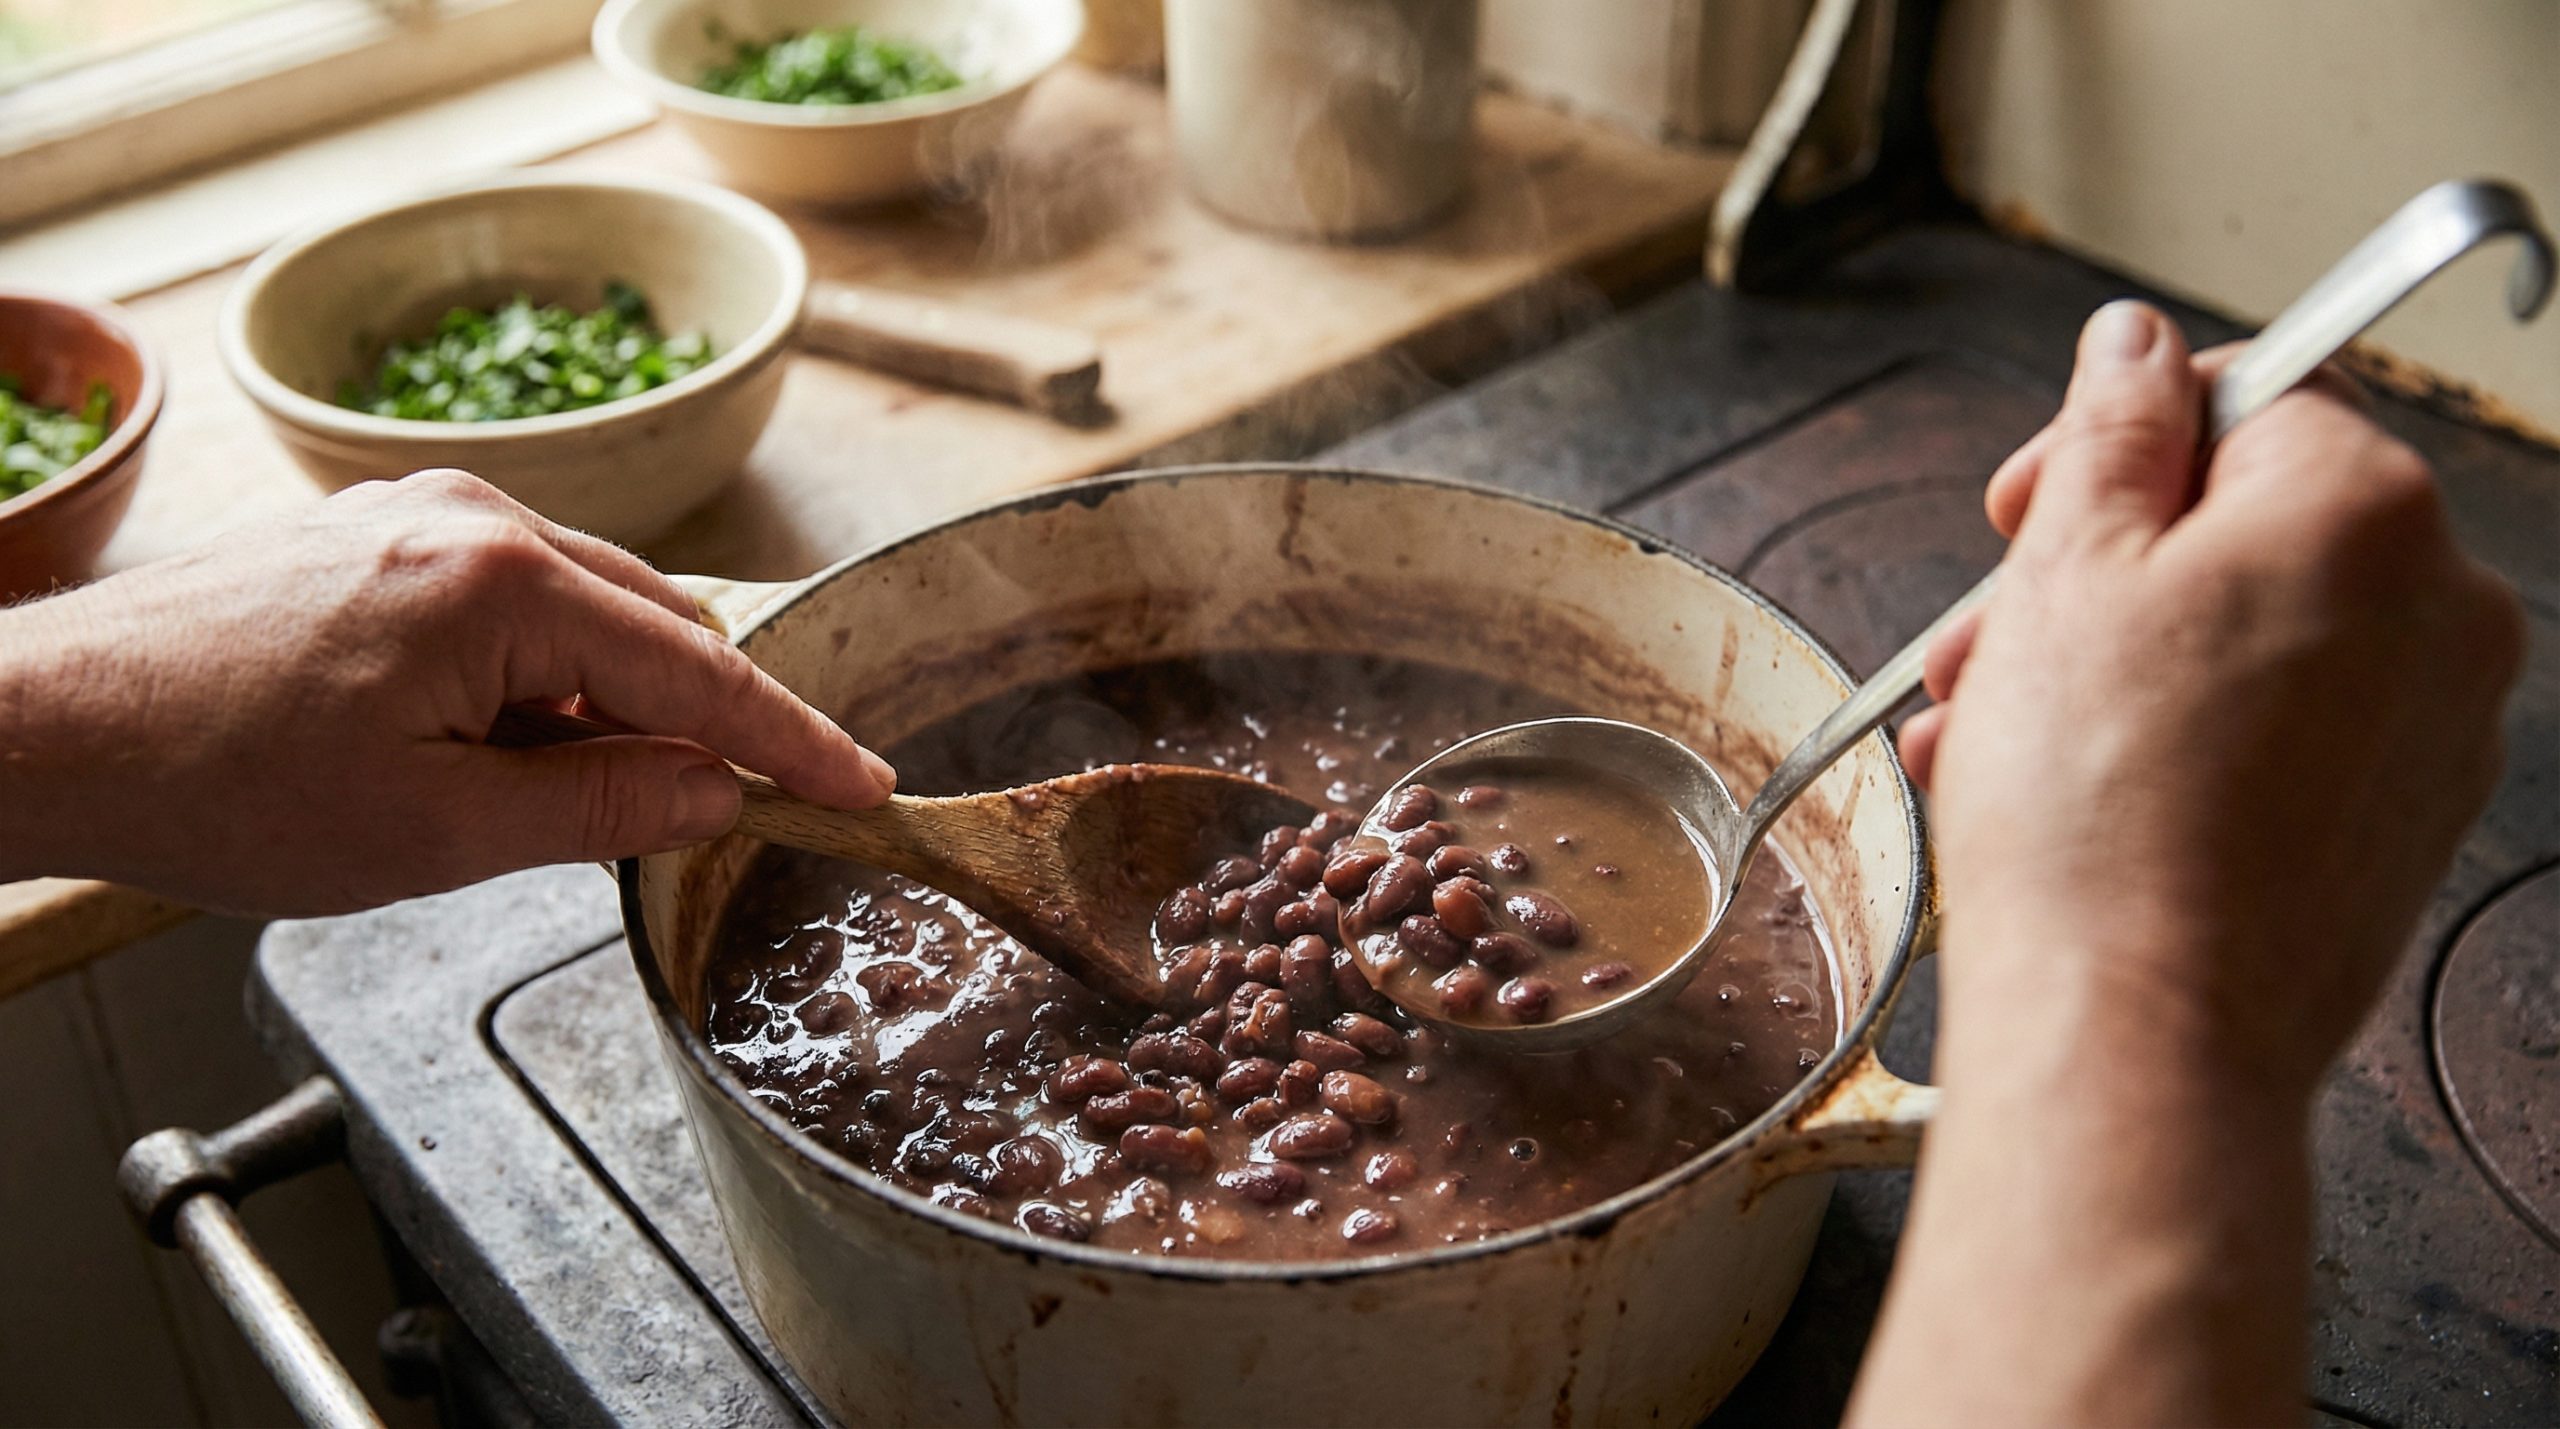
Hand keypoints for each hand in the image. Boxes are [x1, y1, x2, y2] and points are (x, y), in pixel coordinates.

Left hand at [0, 470, 895, 915]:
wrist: (47, 730)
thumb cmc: (217, 783)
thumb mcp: (436, 832)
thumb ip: (599, 804)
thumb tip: (712, 793)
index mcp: (501, 583)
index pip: (697, 670)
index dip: (791, 741)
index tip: (862, 786)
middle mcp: (474, 517)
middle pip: (656, 621)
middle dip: (701, 722)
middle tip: (732, 816)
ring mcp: (422, 515)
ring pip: (588, 609)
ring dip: (612, 703)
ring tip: (582, 803)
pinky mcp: (381, 536)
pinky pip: (515, 599)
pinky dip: (546, 676)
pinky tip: (511, 752)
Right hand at [1903, 301, 2522, 1094]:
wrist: (2137, 1032)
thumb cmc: (2095, 810)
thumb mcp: (2063, 567)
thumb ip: (2110, 428)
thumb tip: (2133, 345)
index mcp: (2368, 508)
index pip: (2250, 394)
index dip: (2112, 439)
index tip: (2025, 505)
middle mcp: (2442, 608)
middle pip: (2245, 525)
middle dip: (2093, 573)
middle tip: (1981, 640)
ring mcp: (2437, 728)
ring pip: (2250, 636)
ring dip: (2110, 664)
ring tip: (1989, 738)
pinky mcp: (2403, 826)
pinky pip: (2280, 733)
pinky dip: (2175, 739)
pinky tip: (2061, 794)